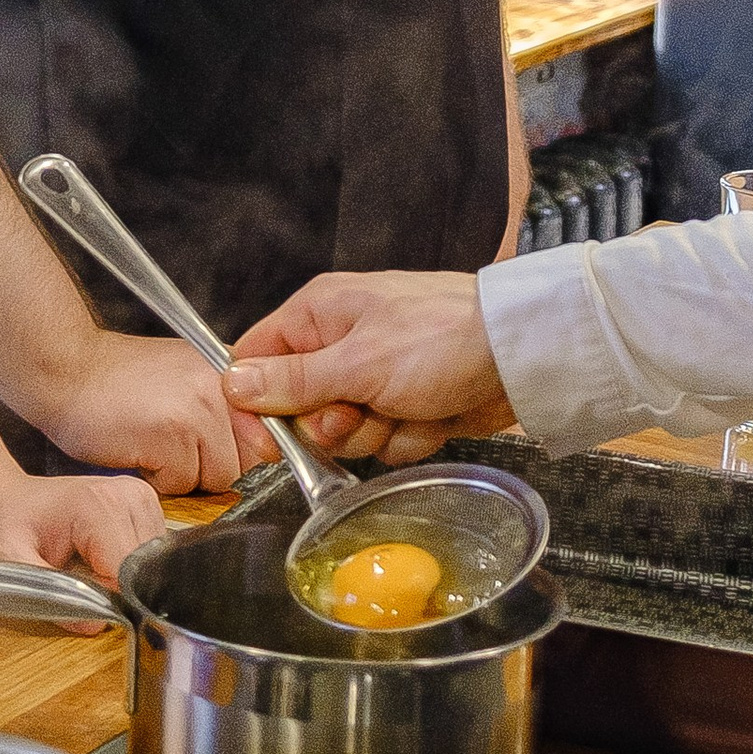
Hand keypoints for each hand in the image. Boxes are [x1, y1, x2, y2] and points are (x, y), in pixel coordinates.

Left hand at [0, 460, 163, 588]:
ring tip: (82, 569)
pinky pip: (150, 557)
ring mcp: (139, 500)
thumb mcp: (7, 562)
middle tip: (75, 583)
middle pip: (145, 570)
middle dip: (116, 591)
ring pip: (153, 567)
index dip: (108, 600)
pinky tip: (96, 561)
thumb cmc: (0, 528)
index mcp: (98, 504)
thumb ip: (47, 593)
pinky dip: (127, 570)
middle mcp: (128, 496)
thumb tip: (95, 624)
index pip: (129, 573)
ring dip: (123, 581)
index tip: (79, 601)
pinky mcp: (144, 509)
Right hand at [30, 332, 277, 495]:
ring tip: (153, 446)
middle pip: (249, 464)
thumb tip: (258, 459)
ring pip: (219, 479)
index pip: (272, 436)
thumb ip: (224, 411)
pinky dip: (159, 482)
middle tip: (172, 448)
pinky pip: (183, 486)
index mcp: (232, 371)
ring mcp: (201, 408)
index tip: (217, 456)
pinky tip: (137, 450)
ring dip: (186, 479)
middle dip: (213, 471)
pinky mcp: (173, 433)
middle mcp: (224, 386)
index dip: (247, 458)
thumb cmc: (117, 383)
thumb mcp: (185, 380)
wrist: (63, 366)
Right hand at [226, 271, 513, 463]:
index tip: (270, 440)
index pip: (258, 360)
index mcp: (320, 313)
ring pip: (346, 432)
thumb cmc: (441, 339)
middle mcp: (342, 342)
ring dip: (378, 431)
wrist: (520, 357)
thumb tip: (232, 383)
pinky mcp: (406, 404)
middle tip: (361, 409)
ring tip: (409, 405)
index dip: (258, 404)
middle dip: (335, 423)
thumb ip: (294, 380)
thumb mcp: (358, 362)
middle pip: (302, 409)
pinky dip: (410, 436)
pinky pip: (384, 439)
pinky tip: (433, 415)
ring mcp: (376, 376)